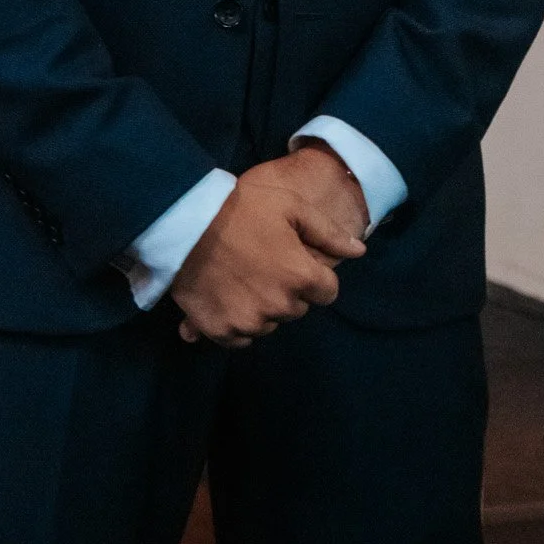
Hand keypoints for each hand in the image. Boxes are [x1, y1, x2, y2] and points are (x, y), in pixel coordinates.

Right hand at [171, 154, 365, 348]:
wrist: (183, 222)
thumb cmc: (240, 208)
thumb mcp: (290, 205)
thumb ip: (329, 233)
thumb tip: (360, 252)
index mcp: (301, 277)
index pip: (327, 292)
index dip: (312, 273)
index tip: (291, 258)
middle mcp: (279, 307)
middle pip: (297, 308)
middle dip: (287, 289)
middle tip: (262, 262)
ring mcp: (248, 322)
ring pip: (269, 323)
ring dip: (262, 307)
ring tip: (240, 276)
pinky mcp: (220, 331)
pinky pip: (240, 338)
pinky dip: (236, 321)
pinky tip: (224, 295)